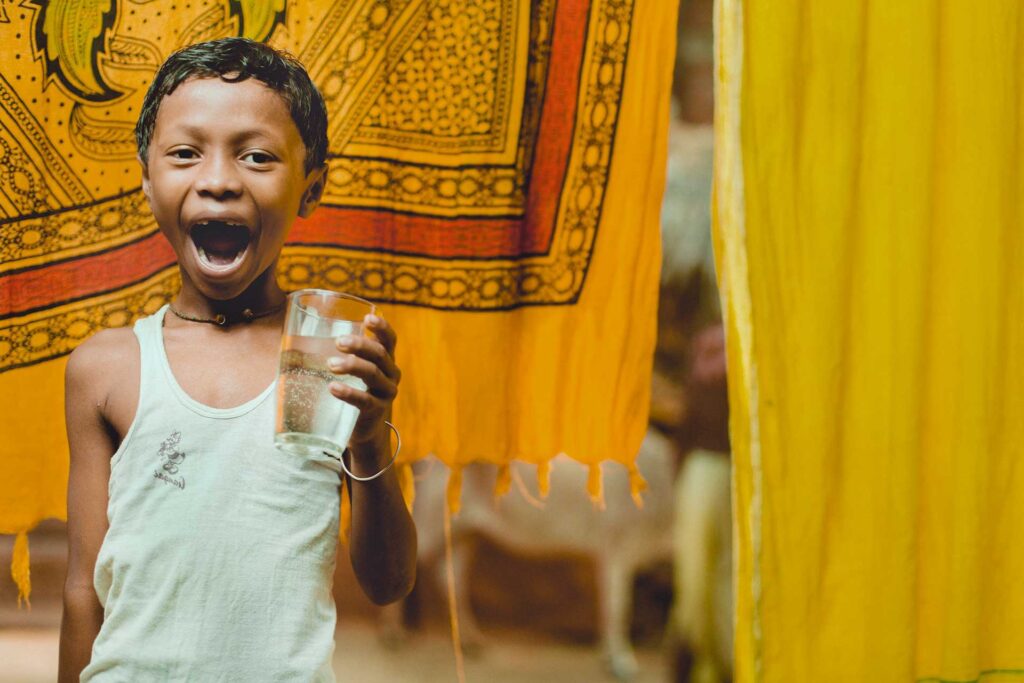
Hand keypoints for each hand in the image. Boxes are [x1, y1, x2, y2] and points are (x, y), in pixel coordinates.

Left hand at [327, 314, 400, 444]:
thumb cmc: (354, 389)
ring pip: (373, 374)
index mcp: (386, 359)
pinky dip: (349, 393)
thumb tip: (298, 330)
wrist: (364, 428)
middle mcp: (391, 374)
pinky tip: (333, 388)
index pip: (390, 339)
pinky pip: (365, 400)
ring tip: (331, 364)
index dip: (382, 327)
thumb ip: (340, 352)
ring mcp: (386, 393)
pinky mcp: (376, 411)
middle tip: (338, 341)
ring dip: (352, 365)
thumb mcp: (354, 370)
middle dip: (360, 345)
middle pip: (380, 354)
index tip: (367, 318)